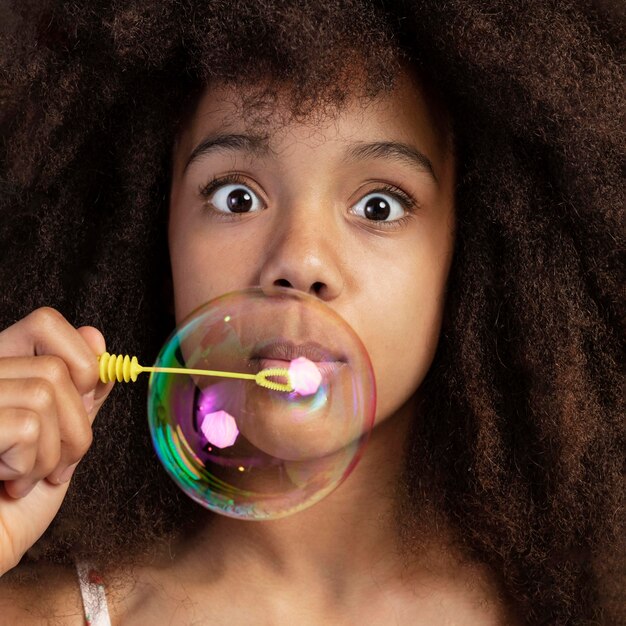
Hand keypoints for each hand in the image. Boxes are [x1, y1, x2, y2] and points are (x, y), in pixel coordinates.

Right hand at [0, 307, 113, 575]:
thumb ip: (78, 392)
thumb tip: (97, 339)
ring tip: (30, 478)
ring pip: (45, 393)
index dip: (80, 358)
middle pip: (56, 368)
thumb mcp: (58, 440)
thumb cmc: (13, 506)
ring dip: (54, 451)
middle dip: (76, 427)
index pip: (45, 322)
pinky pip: (25, 425)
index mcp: (0, 373)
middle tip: (56, 464)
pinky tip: (9, 484)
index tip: (84, 399)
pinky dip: (32, 464)